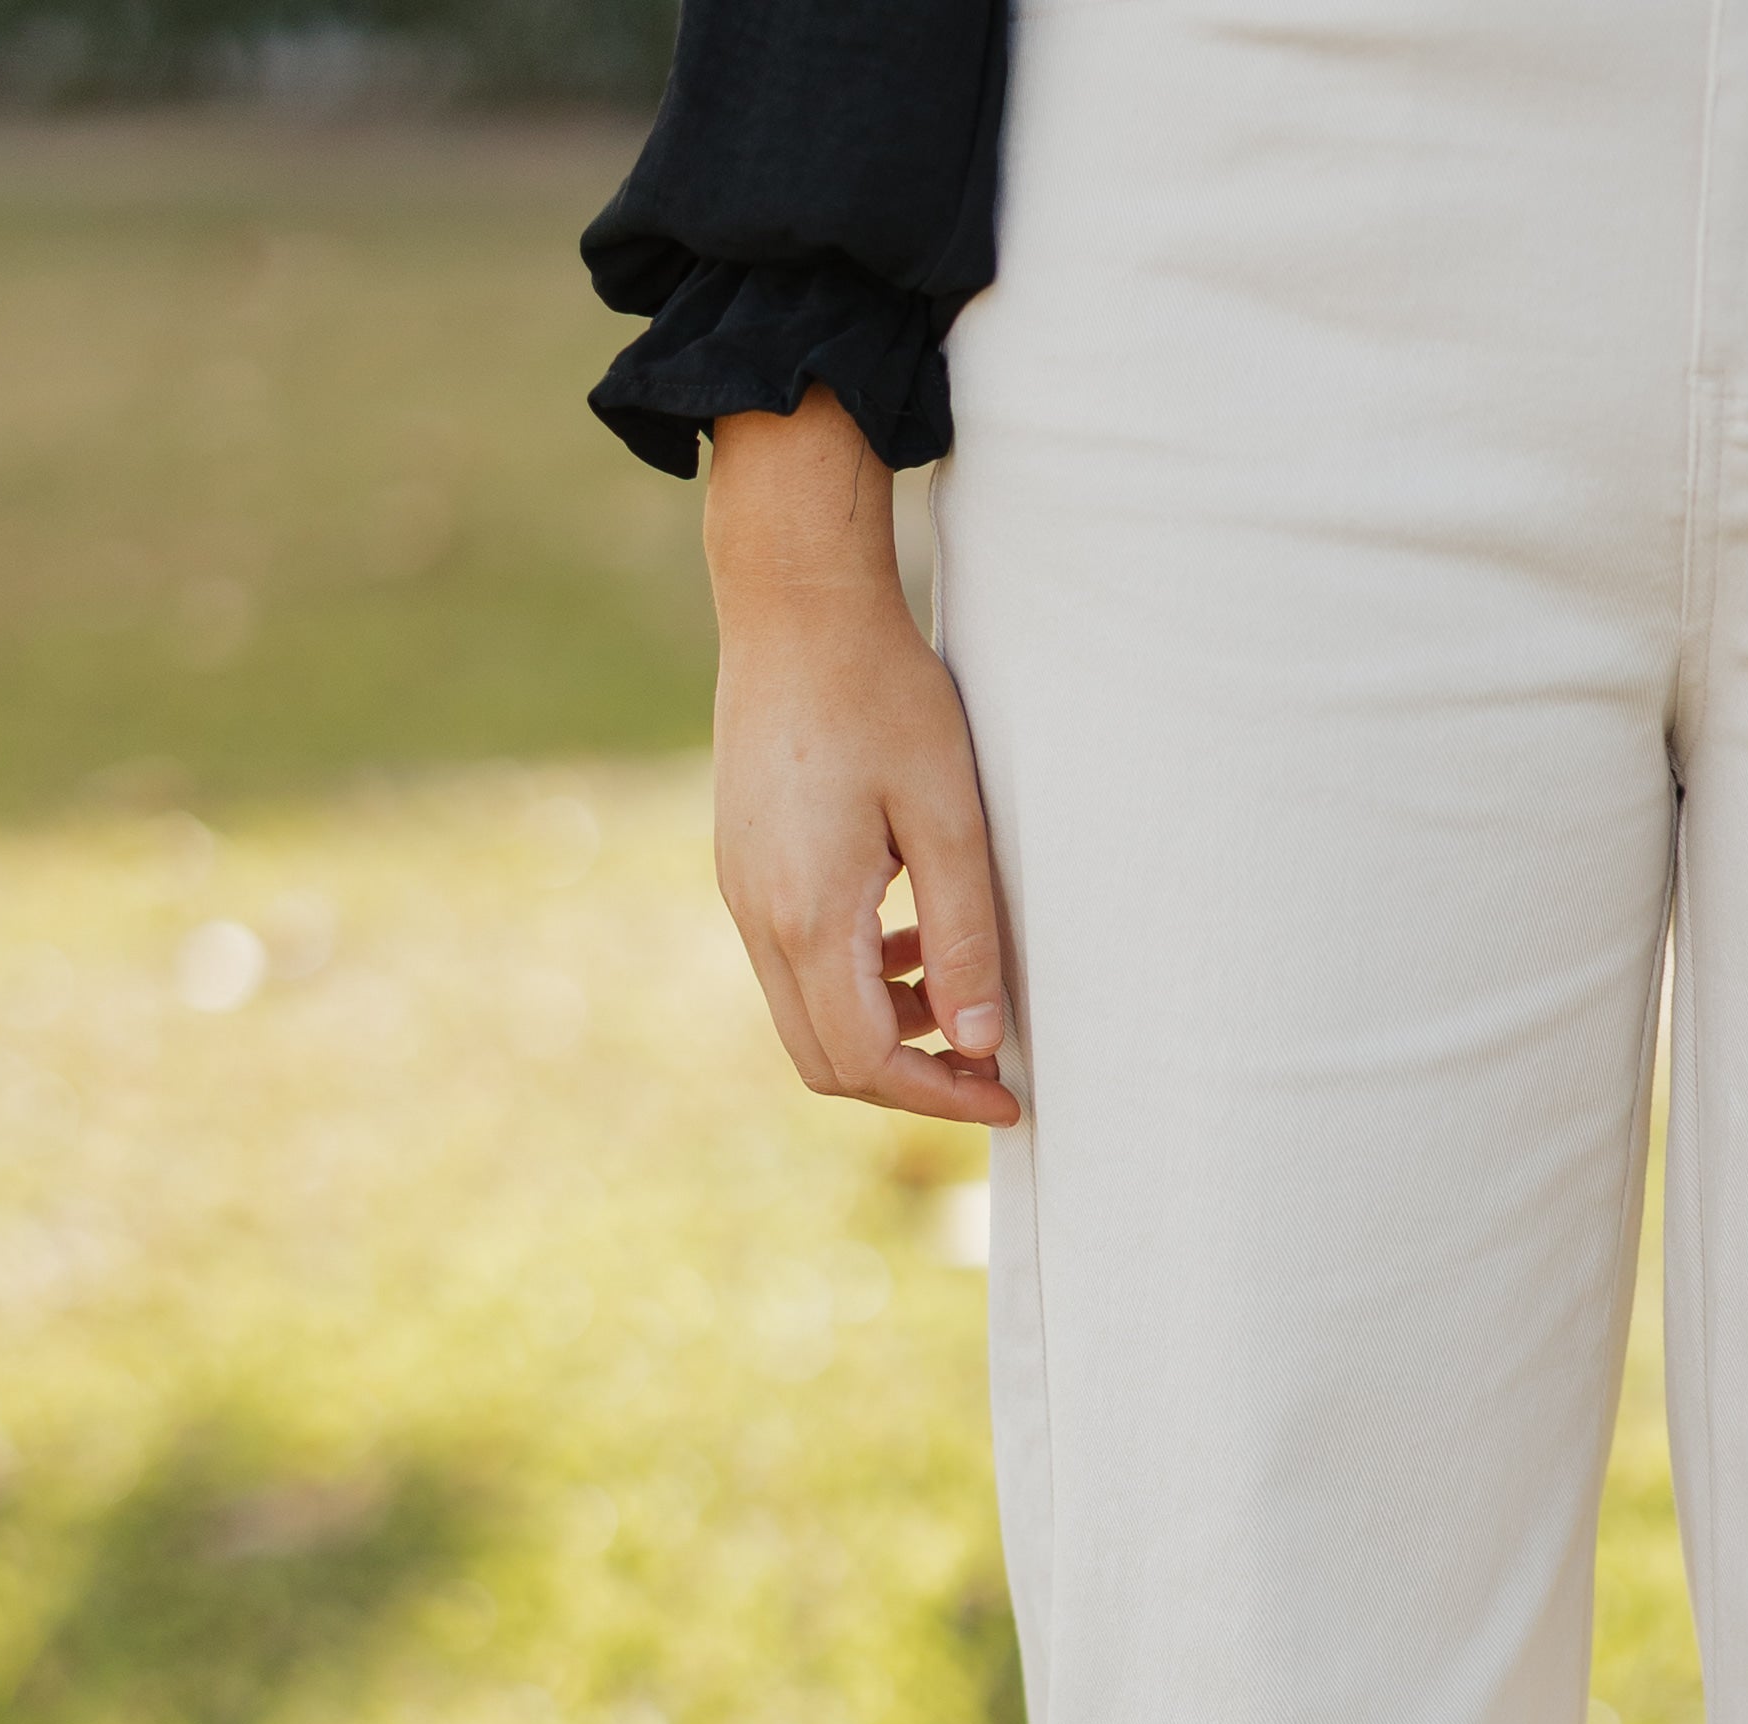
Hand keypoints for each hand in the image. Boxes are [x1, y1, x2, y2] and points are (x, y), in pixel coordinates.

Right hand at [705, 389, 1019, 1126]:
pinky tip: (912, 937)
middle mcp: (756, 916)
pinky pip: (795, 966)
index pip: (867, 1060)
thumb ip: (964, 938)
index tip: (1008, 1095)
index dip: (941, 1095)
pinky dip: (857, 983)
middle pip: (825, 1060)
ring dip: (885, 1030)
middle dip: (909, 1082)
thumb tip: (978, 1045)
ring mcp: (739, 892)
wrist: (794, 603)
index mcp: (807, 913)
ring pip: (807, 1019)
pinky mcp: (742, 867)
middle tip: (986, 1067)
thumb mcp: (949, 818)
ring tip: (958, 989)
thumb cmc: (882, 695)